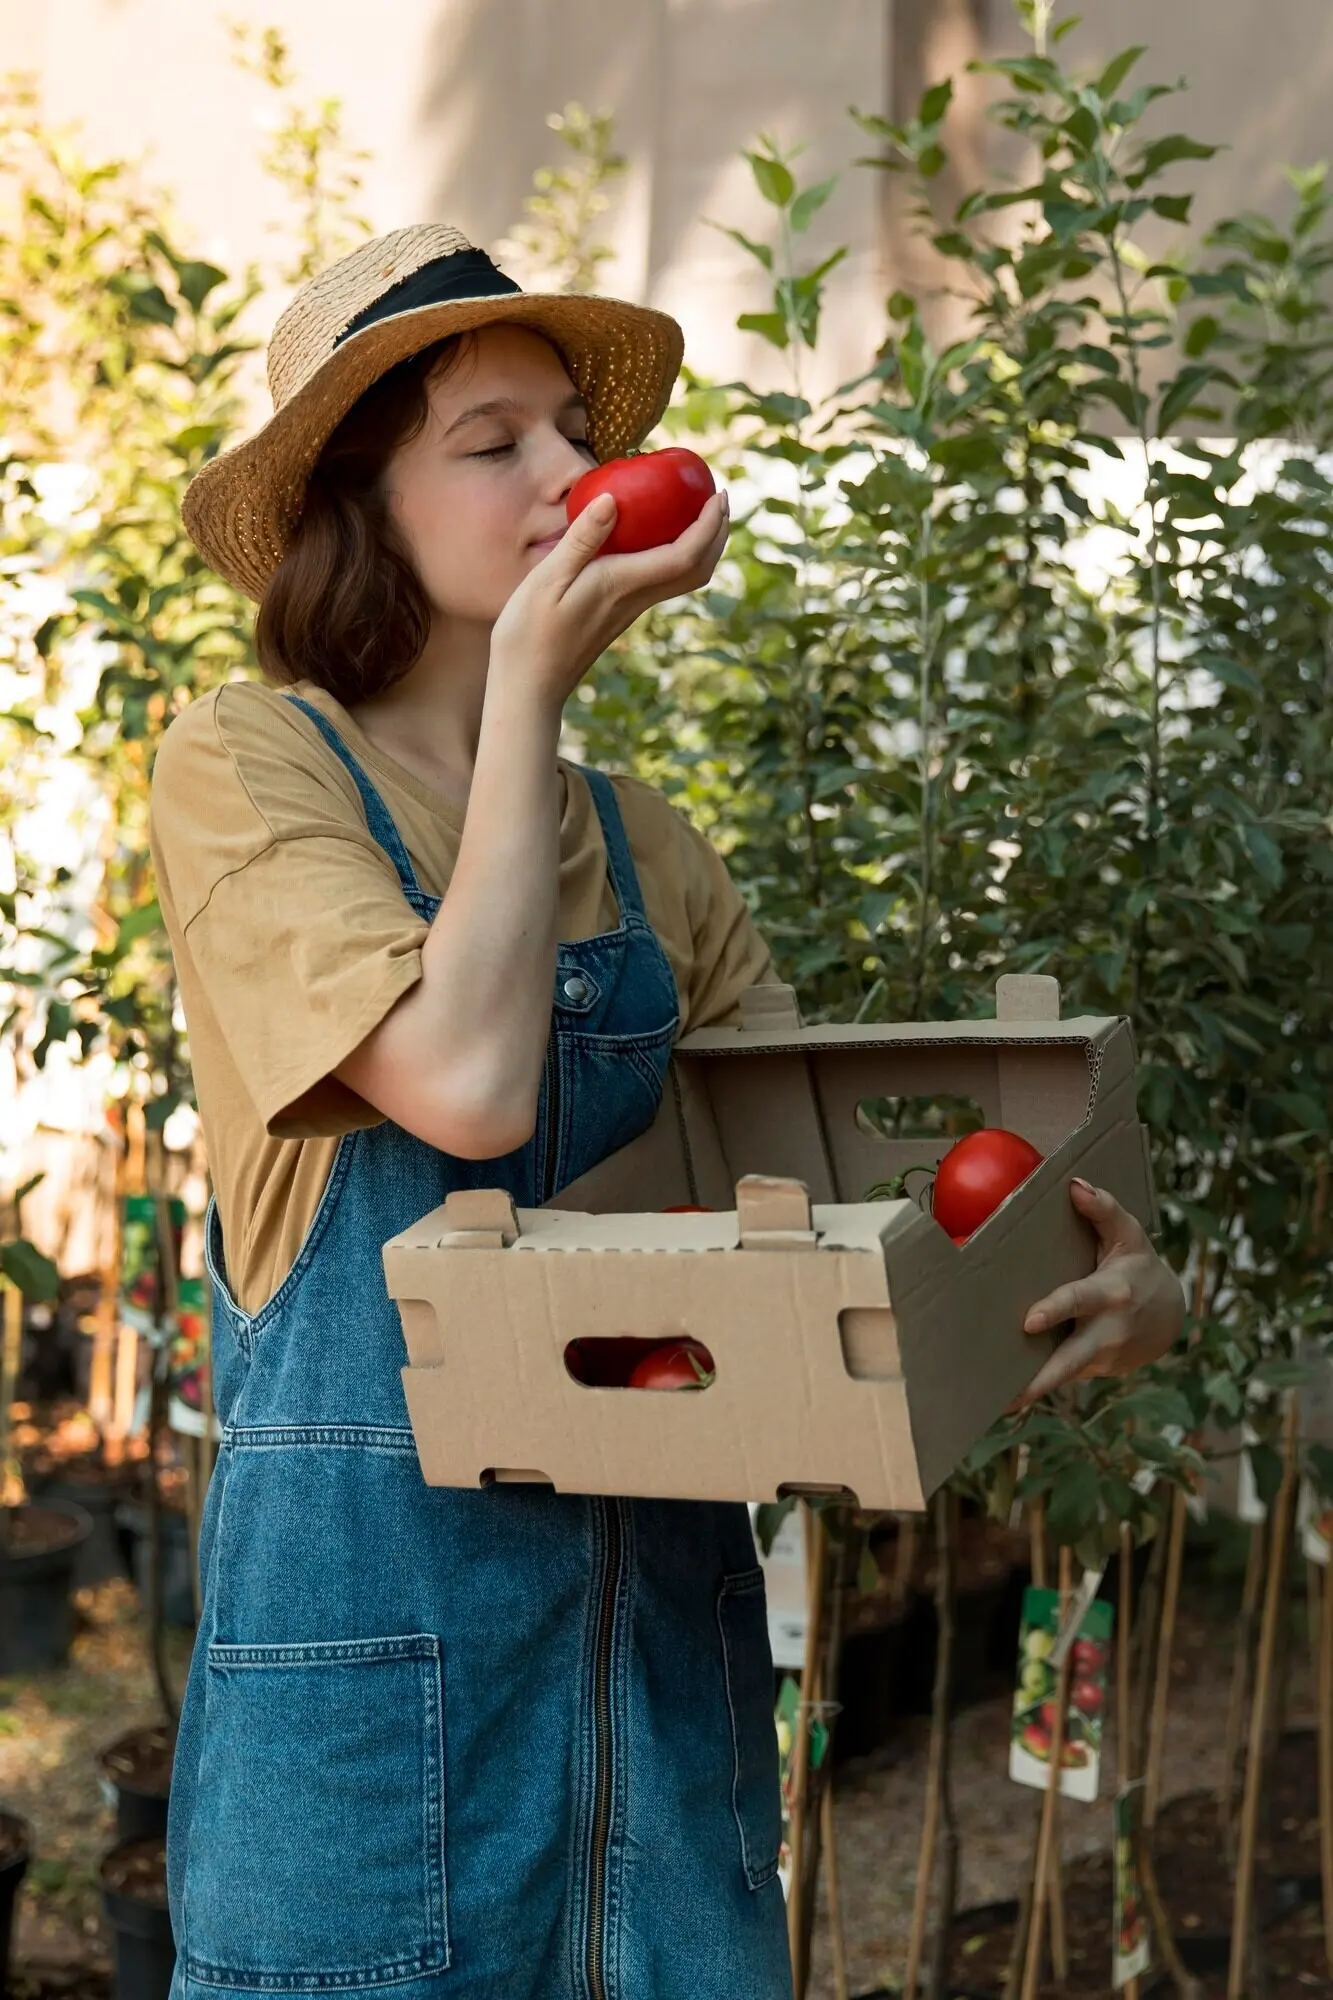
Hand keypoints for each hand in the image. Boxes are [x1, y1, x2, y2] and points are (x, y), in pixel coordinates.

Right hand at [489, 488, 729, 709]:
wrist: (529, 684)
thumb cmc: (530, 632)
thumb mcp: (548, 578)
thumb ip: (581, 539)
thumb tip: (613, 499)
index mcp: (623, 584)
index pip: (684, 555)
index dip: (708, 525)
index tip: (718, 494)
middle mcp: (636, 598)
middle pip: (698, 570)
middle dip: (718, 533)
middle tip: (721, 496)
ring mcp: (632, 609)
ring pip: (685, 579)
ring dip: (703, 546)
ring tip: (701, 512)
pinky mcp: (622, 613)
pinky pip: (663, 581)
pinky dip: (678, 556)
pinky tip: (660, 537)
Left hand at [1016, 1178, 1183, 1403]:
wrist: (1171, 1314)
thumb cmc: (1139, 1265)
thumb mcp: (1130, 1234)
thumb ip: (1104, 1210)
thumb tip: (1075, 1186)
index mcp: (1113, 1293)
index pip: (1079, 1300)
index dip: (1056, 1310)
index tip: (1029, 1320)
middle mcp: (1108, 1331)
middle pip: (1071, 1360)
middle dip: (1041, 1380)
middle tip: (1008, 1395)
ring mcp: (1102, 1357)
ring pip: (1063, 1374)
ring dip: (1030, 1388)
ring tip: (989, 1399)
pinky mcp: (1094, 1371)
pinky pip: (1062, 1376)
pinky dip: (1036, 1385)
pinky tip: (1004, 1394)